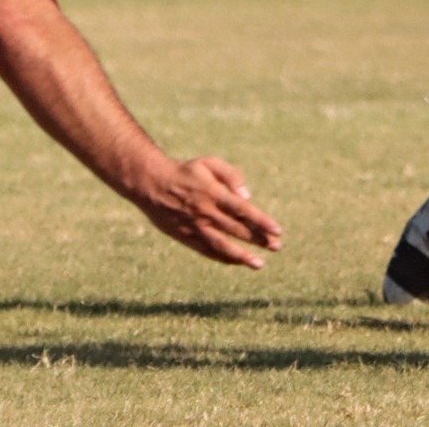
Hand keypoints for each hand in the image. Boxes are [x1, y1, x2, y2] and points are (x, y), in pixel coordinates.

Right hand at [134, 155, 283, 268]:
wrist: (151, 184)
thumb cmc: (184, 172)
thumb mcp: (208, 163)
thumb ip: (231, 176)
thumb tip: (247, 196)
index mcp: (214, 193)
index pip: (244, 211)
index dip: (262, 222)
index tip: (278, 230)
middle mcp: (206, 213)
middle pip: (237, 230)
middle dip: (259, 239)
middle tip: (276, 246)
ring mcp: (196, 228)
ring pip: (223, 246)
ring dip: (243, 257)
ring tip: (259, 264)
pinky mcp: (186, 238)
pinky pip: (208, 251)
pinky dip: (224, 258)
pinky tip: (237, 262)